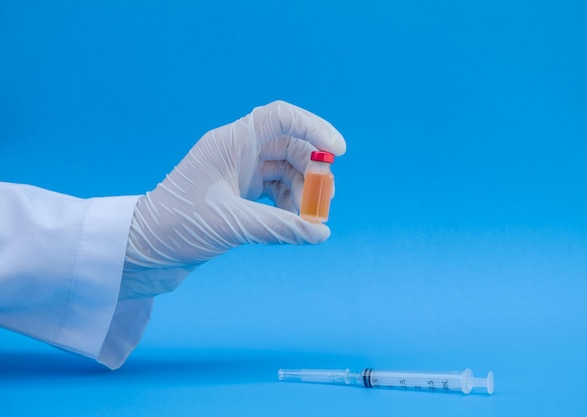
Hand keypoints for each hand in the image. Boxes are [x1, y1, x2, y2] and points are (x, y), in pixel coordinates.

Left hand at [120, 101, 345, 298]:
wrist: (140, 251)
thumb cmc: (175, 227)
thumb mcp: (232, 225)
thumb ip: (280, 227)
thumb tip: (321, 233)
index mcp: (230, 143)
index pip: (281, 117)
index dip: (314, 128)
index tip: (338, 153)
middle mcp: (235, 153)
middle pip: (290, 147)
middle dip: (312, 173)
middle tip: (323, 203)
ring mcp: (237, 174)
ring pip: (285, 171)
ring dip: (302, 193)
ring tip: (305, 222)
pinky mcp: (237, 196)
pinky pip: (274, 192)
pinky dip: (288, 206)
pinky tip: (290, 225)